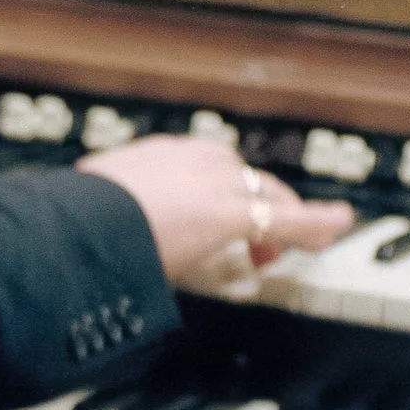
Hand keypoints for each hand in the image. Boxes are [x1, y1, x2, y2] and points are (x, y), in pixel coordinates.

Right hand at [78, 136, 354, 281]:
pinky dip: (320, 222)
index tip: (222, 215)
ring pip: (267, 196)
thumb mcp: (85, 218)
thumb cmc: (72, 227)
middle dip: (259, 206)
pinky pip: (291, 219)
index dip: (223, 193)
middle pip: (244, 178)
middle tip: (262, 241)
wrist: (81, 224)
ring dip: (286, 218)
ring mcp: (215, 183)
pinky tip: (338, 226)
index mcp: (154, 158)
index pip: (206, 168)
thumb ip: (96, 225)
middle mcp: (190, 160)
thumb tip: (71, 251)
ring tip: (302, 242)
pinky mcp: (235, 214)